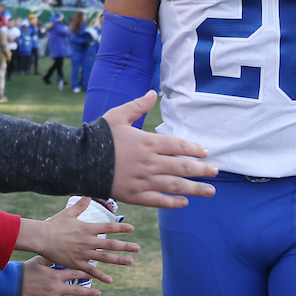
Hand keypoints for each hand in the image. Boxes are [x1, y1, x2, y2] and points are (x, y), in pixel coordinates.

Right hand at [14, 198, 137, 283]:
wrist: (42, 238)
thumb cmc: (54, 224)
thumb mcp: (68, 213)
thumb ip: (80, 205)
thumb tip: (88, 195)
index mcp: (87, 228)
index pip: (108, 227)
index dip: (121, 228)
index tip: (132, 228)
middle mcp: (88, 241)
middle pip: (110, 244)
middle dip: (125, 246)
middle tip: (137, 248)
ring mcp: (83, 253)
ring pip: (104, 258)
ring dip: (118, 260)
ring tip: (130, 262)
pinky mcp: (77, 263)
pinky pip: (91, 271)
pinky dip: (101, 276)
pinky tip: (110, 280)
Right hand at [19, 256, 98, 295]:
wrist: (13, 283)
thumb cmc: (26, 269)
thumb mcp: (39, 260)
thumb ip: (52, 258)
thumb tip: (63, 252)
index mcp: (56, 275)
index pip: (76, 274)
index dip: (87, 275)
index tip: (96, 275)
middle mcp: (56, 288)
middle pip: (76, 291)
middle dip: (89, 292)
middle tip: (99, 293)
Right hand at [104, 91, 216, 208]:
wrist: (79, 161)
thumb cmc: (99, 136)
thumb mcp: (118, 115)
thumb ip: (138, 105)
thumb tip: (153, 93)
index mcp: (147, 142)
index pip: (178, 146)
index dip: (194, 149)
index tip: (206, 152)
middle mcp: (149, 163)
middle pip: (182, 167)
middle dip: (202, 170)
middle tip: (216, 171)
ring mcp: (143, 181)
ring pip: (175, 186)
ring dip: (195, 189)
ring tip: (210, 191)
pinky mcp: (134, 195)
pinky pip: (158, 201)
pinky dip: (173, 202)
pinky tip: (184, 202)